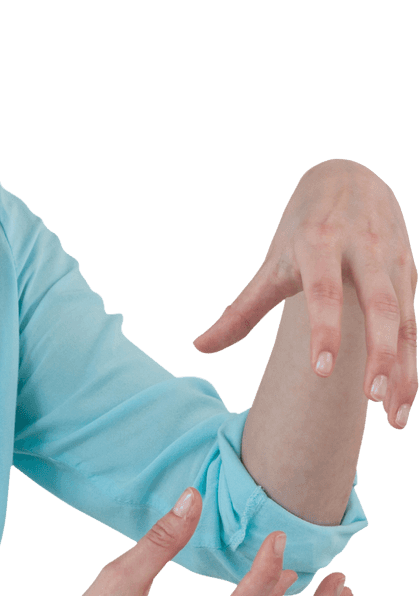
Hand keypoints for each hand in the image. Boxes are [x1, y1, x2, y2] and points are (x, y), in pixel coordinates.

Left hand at [192, 158, 416, 430]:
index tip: (321, 370)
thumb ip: (240, 310)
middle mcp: (362, 251)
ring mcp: (392, 261)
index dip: (324, 328)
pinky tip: (402, 397)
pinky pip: (415, 324)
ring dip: (403, 369)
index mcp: (319, 245)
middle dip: (379, 352)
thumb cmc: (301, 230)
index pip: (324, 290)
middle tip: (371, 399)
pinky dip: (411, 362)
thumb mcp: (270, 263)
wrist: (348, 177)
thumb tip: (199, 347)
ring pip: (405, 320)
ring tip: (393, 418)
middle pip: (379, 304)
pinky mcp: (411, 273)